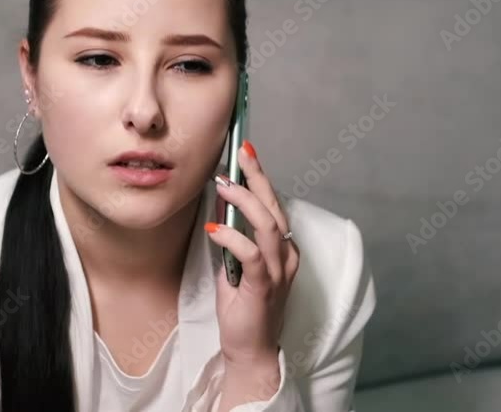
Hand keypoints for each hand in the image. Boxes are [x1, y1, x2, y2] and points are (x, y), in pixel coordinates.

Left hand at [205, 140, 299, 368]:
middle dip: (257, 176)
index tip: (245, 151)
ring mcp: (278, 271)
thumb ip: (233, 236)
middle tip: (240, 152)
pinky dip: (232, 237)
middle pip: (274, 207)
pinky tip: (214, 227)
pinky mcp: (264, 287)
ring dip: (244, 201)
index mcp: (282, 249)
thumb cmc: (243, 309)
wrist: (249, 351)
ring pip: (268, 225)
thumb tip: (220, 203)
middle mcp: (286, 256)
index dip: (260, 176)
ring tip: (223, 184)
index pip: (273, 204)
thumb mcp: (234, 264)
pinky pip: (252, 254)